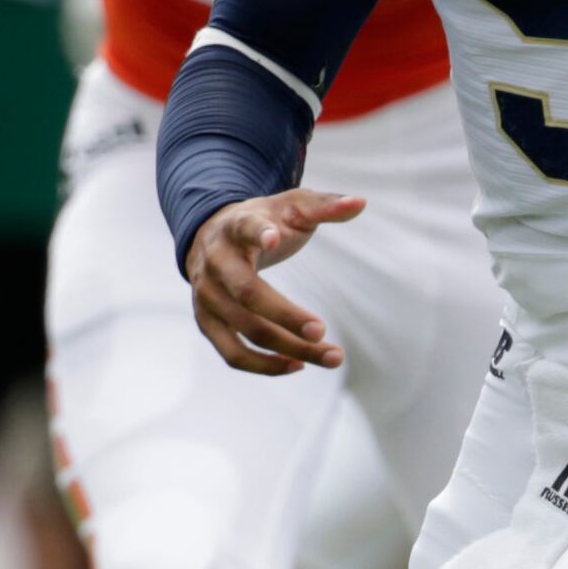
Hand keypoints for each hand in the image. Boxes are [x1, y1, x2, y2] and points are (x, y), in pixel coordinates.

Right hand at [184, 188, 365, 374]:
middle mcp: (215, 263)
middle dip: (285, 315)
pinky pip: (233, 354)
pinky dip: (265, 366)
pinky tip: (298, 365)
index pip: (244, 228)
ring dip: (289, 348)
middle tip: (322, 331)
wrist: (209, 237)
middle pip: (247, 293)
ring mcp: (207, 297)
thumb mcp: (290, 207)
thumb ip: (324, 205)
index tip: (274, 240)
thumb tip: (361, 202)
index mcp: (235, 227)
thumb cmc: (261, 222)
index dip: (257, 233)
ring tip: (331, 357)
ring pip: (246, 331)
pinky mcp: (207, 323)